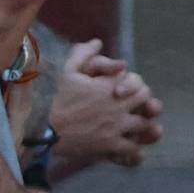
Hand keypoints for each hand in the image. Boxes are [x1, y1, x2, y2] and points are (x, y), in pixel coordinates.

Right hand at [51, 39, 161, 173]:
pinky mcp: (111, 145)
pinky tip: (131, 146)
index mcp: (110, 87)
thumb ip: (83, 55)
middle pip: (147, 101)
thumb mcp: (68, 73)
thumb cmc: (59, 100)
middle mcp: (118, 105)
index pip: (139, 82)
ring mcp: (117, 126)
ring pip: (146, 125)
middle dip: (143, 103)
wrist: (46, 130)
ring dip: (144, 125)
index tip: (125, 90)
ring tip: (137, 127)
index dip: (136, 86)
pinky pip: (134, 149)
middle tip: (136, 108)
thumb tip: (97, 42)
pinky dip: (136, 150)